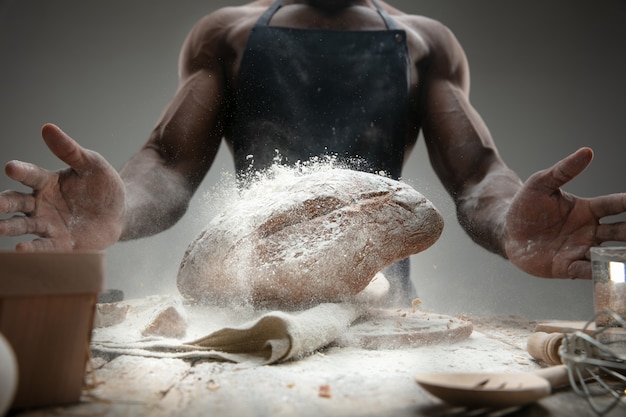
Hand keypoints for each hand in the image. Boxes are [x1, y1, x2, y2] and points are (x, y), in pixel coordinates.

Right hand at [0, 124, 124, 250]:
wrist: (120, 213)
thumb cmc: (103, 186)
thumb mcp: (91, 164)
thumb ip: (70, 150)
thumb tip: (48, 127)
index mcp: (46, 182)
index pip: (30, 175)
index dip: (21, 171)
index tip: (12, 167)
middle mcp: (40, 204)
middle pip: (16, 202)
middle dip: (4, 204)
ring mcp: (48, 224)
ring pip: (23, 225)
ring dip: (10, 227)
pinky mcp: (59, 243)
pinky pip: (43, 246)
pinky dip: (32, 248)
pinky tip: (21, 249)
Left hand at [504, 147, 625, 278]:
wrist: (507, 231)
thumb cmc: (526, 206)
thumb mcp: (541, 184)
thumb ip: (564, 170)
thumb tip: (587, 151)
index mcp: (588, 209)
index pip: (614, 205)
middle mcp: (590, 231)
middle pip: (620, 231)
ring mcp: (580, 249)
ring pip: (609, 254)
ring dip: (623, 256)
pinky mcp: (567, 266)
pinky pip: (587, 270)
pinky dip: (599, 272)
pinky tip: (611, 274)